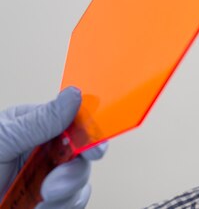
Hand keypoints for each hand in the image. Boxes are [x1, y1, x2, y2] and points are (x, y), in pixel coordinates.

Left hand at [0, 87, 106, 207]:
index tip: (94, 149)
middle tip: (53, 184)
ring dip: (66, 194)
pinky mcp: (48, 203)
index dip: (89, 133)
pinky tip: (40, 208)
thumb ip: (40, 121)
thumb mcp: (2, 140)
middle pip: (82, 155)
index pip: (73, 122)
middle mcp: (43, 152)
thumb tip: (73, 96)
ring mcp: (46, 179)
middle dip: (74, 171)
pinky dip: (62, 207)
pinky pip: (73, 203)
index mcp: (33, 127)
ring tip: (41, 200)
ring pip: (81, 182)